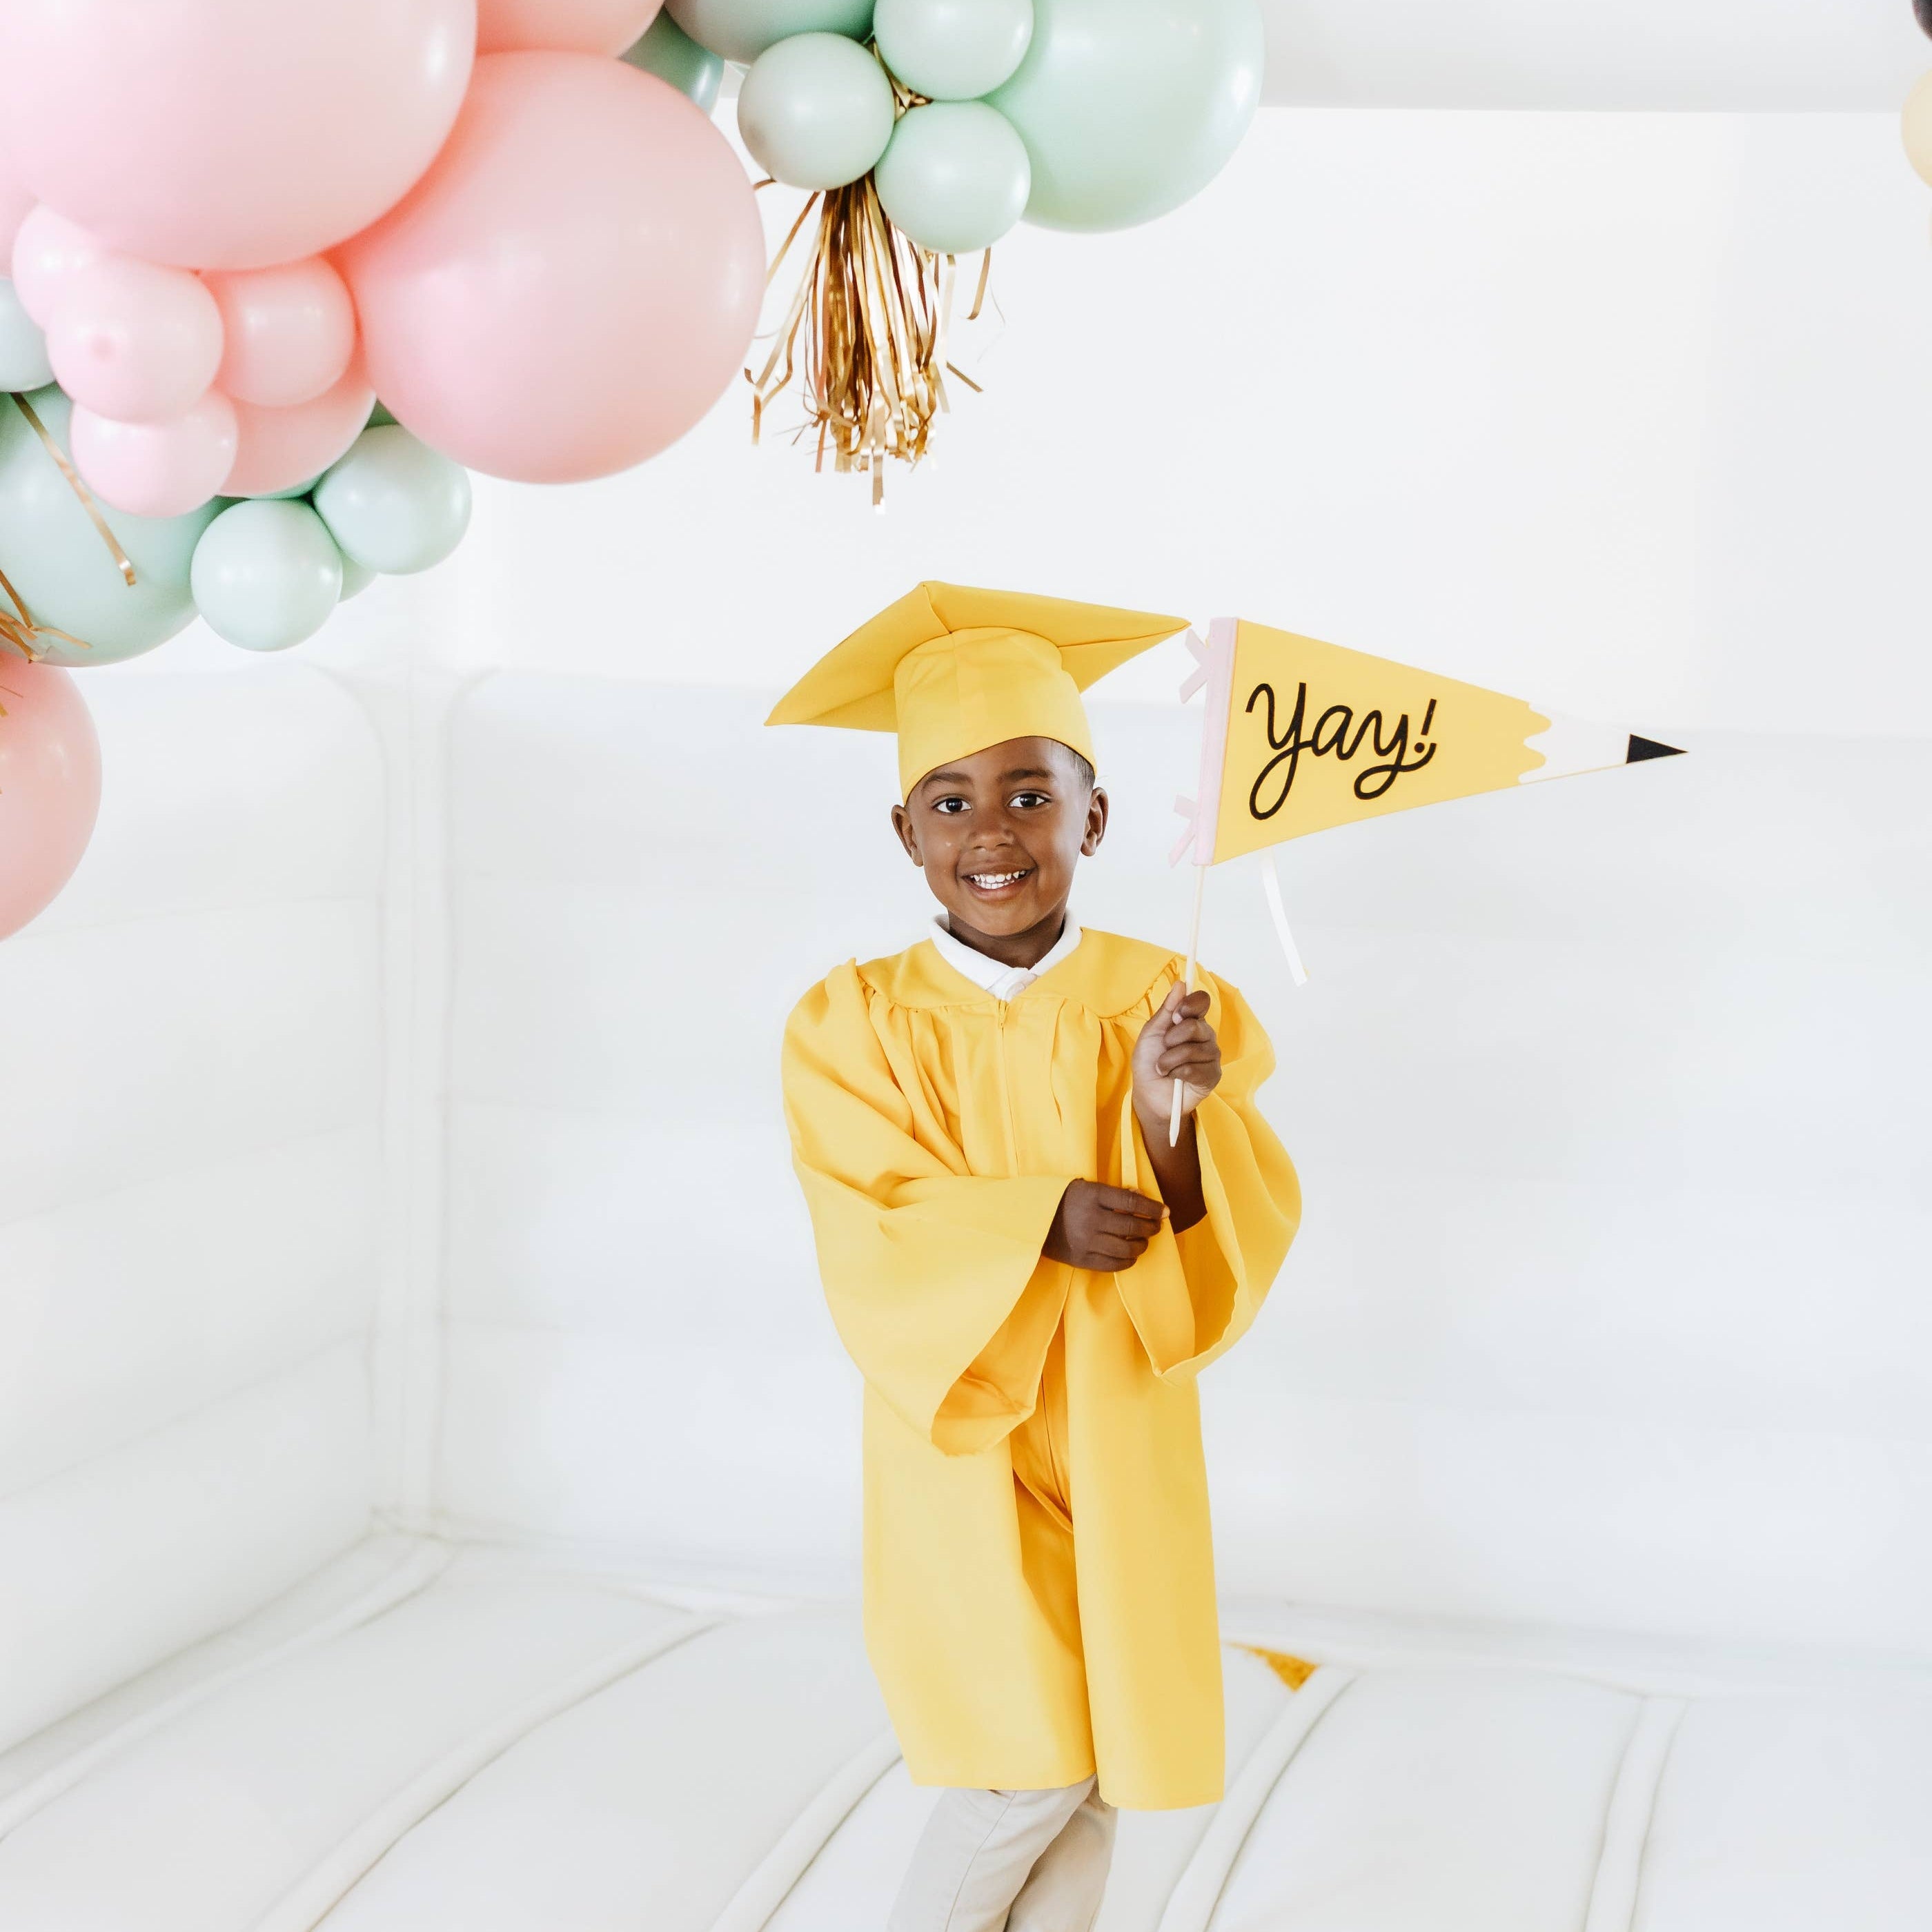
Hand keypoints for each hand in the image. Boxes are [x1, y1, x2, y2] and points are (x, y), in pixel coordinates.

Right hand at [1044, 1180, 1165, 1271]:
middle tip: (1156, 1226)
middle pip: (1132, 1225)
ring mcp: (1086, 1241)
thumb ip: (1112, 1193)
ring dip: (1141, 1245)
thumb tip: (1139, 1196)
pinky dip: (1127, 1261)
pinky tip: (1131, 1256)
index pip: (1132, 1202)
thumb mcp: (1085, 1187)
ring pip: (1126, 1247)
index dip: (1152, 1208)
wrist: (1030, 1221)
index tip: (1165, 1211)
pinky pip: (1112, 1264)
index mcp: (1092, 1195)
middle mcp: (1091, 1218)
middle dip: (1151, 1227)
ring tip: (1143, 1241)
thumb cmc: (1062, 1200)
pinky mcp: (1081, 1259)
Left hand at [1131, 984, 1221, 1133]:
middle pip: (1196, 1026)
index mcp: (1191, 1021)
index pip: (1202, 1002)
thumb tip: (1181, 984)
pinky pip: (1194, 1069)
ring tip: (1163, 1068)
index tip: (1175, 1015)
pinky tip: (1175, 1078)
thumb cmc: (1149, 1061)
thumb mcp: (1152, 1032)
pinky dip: (1177, 1074)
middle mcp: (1205, 1036)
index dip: (1189, 1005)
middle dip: (1171, 1039)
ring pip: (1192, 1050)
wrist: (1148, 1093)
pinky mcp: (1212, 1076)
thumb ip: (1167, 1009)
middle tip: (1164, 1048)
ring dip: (1169, 1061)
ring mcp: (1211, 1056)